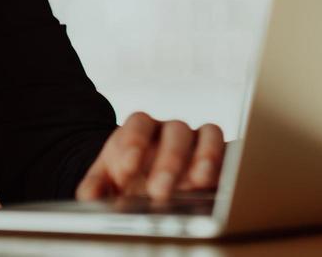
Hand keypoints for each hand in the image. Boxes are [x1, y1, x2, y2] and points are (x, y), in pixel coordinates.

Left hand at [76, 112, 225, 201]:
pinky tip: (226, 182)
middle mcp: (171, 131)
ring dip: (206, 156)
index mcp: (141, 130)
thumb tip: (89, 197)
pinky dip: (230, 164)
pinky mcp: (221, 157)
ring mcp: (199, 142)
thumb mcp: (107, 181)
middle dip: (169, 160)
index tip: (127, 168)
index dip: (134, 141)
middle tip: (159, 189)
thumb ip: (94, 186)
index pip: (139, 123)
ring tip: (200, 181)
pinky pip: (231, 152)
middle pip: (175, 131)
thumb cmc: (128, 178)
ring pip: (208, 134)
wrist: (145, 182)